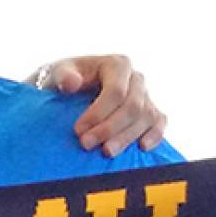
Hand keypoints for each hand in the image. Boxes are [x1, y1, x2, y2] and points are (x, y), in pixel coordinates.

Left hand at [29, 54, 166, 156]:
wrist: (70, 88)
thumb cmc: (64, 80)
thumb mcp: (57, 72)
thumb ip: (62, 75)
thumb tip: (72, 83)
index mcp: (117, 64)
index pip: (116, 91)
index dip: (99, 113)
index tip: (78, 130)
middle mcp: (135, 78)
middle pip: (132, 106)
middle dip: (110, 128)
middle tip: (87, 144)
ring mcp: (145, 95)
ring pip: (145, 117)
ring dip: (127, 137)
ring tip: (106, 152)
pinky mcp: (151, 111)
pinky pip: (159, 122)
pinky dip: (154, 135)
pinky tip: (142, 148)